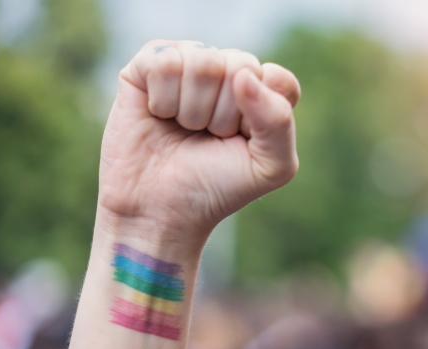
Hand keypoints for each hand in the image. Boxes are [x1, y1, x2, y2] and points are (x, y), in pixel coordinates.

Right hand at [98, 40, 299, 242]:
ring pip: (203, 62)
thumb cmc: (216, 188)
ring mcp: (188, 64)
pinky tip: (158, 115)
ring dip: (192, 110)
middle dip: (223, 116)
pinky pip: (165, 61)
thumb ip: (279, 120)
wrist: (159, 209)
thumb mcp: (270, 167)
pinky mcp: (148, 64)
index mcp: (261, 94)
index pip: (277, 79)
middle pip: (240, 66)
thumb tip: (243, 74)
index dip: (261, 116)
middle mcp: (227, 72)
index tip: (243, 143)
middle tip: (208, 139)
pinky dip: (162, 99)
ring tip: (184, 129)